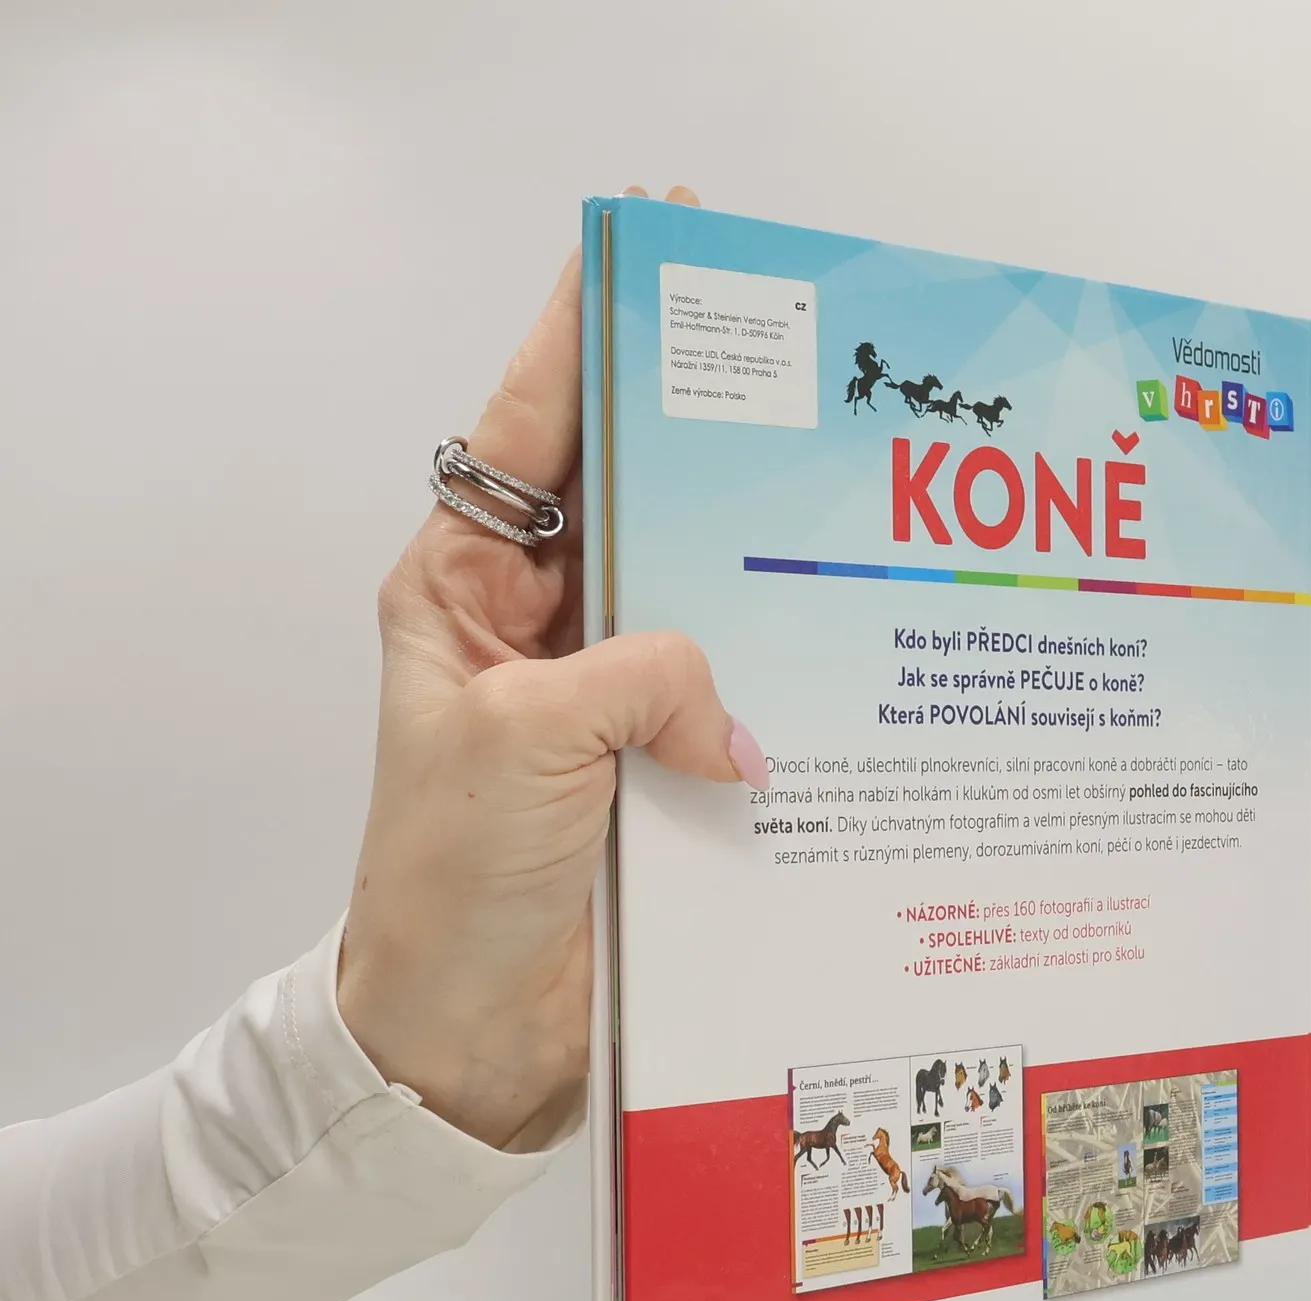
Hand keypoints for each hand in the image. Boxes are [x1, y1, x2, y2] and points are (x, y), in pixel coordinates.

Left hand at [337, 186, 767, 1151]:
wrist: (465, 1032)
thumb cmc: (448, 879)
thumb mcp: (526, 741)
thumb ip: (643, 680)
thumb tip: (741, 718)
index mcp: (462, 587)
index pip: (529, 428)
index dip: (589, 332)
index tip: (659, 245)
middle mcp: (537, 631)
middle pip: (633, 501)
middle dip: (708, 443)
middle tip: (801, 381)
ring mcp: (603, 703)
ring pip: (697, 600)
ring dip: (760, 571)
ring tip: (850, 513)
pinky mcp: (658, 774)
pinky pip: (730, 701)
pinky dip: (780, 687)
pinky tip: (845, 666)